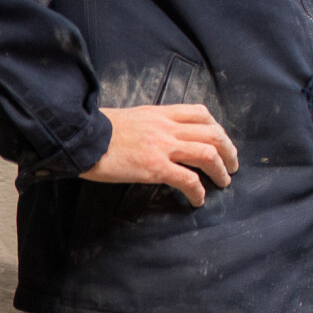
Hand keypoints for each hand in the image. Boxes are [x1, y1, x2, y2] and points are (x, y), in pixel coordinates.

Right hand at [83, 105, 238, 206]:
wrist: (80, 138)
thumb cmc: (99, 130)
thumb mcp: (131, 117)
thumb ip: (151, 124)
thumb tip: (160, 135)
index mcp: (161, 113)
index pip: (201, 114)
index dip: (217, 128)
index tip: (221, 140)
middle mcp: (167, 127)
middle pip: (213, 134)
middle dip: (228, 150)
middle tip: (232, 164)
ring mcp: (163, 147)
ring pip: (207, 154)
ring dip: (221, 169)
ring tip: (224, 181)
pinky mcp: (155, 168)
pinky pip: (188, 179)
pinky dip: (198, 190)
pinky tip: (198, 199)